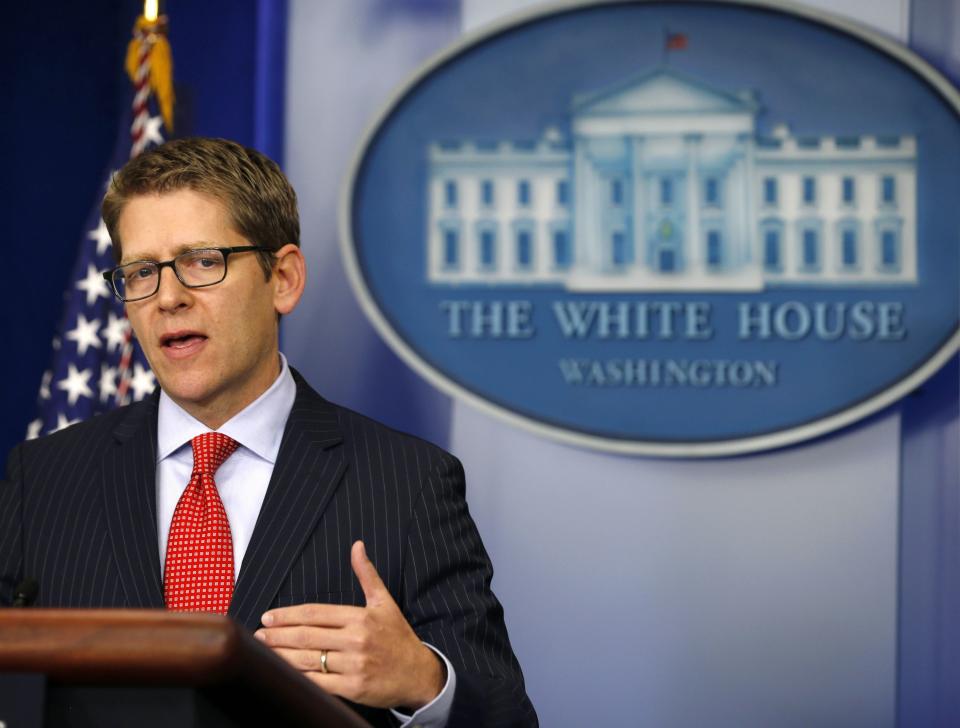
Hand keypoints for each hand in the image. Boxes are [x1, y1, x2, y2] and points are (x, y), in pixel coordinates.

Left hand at [255, 540, 444, 709]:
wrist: (420, 674)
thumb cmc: (398, 637)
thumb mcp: (384, 602)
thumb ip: (367, 575)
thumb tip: (357, 546)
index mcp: (361, 617)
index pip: (315, 613)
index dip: (287, 615)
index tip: (268, 617)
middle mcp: (357, 639)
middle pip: (306, 636)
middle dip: (277, 635)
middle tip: (258, 635)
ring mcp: (355, 665)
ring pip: (308, 659)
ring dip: (281, 656)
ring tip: (264, 652)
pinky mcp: (354, 688)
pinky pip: (319, 683)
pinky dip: (299, 678)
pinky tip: (284, 673)